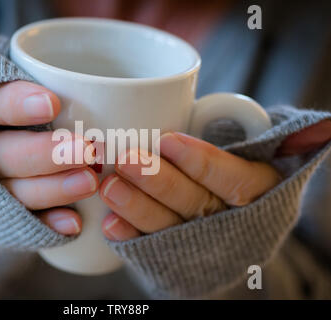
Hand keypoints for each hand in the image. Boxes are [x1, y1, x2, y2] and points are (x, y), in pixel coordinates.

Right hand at [0, 81, 97, 235]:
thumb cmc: (21, 110)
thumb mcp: (21, 85)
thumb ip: (43, 82)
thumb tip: (101, 86)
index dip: (13, 105)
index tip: (53, 104)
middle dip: (42, 153)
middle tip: (85, 151)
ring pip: (9, 191)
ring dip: (49, 190)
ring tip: (88, 183)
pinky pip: (20, 222)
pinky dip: (46, 223)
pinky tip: (73, 222)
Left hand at [99, 121, 330, 240]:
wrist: (231, 215)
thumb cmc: (234, 167)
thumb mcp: (257, 146)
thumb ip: (248, 127)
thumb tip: (266, 114)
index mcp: (261, 191)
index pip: (234, 180)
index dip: (200, 162)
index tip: (165, 140)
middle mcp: (235, 223)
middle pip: (197, 205)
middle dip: (159, 183)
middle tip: (126, 160)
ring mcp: (204, 244)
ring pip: (171, 228)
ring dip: (138, 209)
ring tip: (110, 187)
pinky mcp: (176, 256)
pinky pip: (151, 249)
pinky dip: (130, 237)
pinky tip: (110, 224)